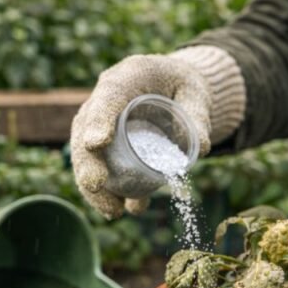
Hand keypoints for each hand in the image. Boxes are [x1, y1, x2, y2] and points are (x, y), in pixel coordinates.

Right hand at [71, 54, 212, 218]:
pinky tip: (118, 209)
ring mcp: (102, 123)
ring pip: (86, 154)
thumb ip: (197, 116)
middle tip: (96, 185)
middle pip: (86, 129)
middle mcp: (106, 98)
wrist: (176, 89)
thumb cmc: (184, 85)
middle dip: (88, 161)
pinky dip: (106, 192)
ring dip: (95, 186)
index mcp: (129, 76)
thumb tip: (201, 147)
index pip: (109, 95)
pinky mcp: (107, 145)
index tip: (96, 144)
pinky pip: (100, 167)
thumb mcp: (196, 94)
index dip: (99, 119)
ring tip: (112, 210)